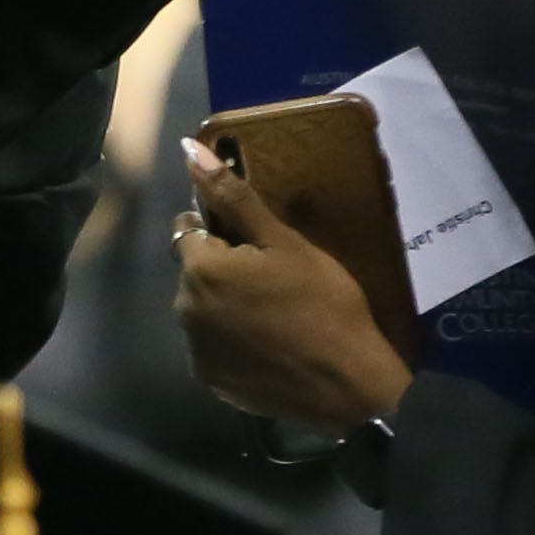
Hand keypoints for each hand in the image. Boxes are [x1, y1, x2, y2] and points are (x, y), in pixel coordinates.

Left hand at [172, 140, 412, 429]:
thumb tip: (188, 150)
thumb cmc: (323, 301)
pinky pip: (213, 346)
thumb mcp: (284, 242)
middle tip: (272, 277)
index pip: (190, 231)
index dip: (221, 231)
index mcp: (200, 271)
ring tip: (273, 311)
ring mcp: (197, 351)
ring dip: (224, 304)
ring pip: (202, 310)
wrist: (350, 383)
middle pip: (195, 273)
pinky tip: (268, 342)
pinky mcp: (213, 381)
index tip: (255, 243)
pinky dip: (232, 340)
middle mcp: (185, 311)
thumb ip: (233, 196)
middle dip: (222, 268)